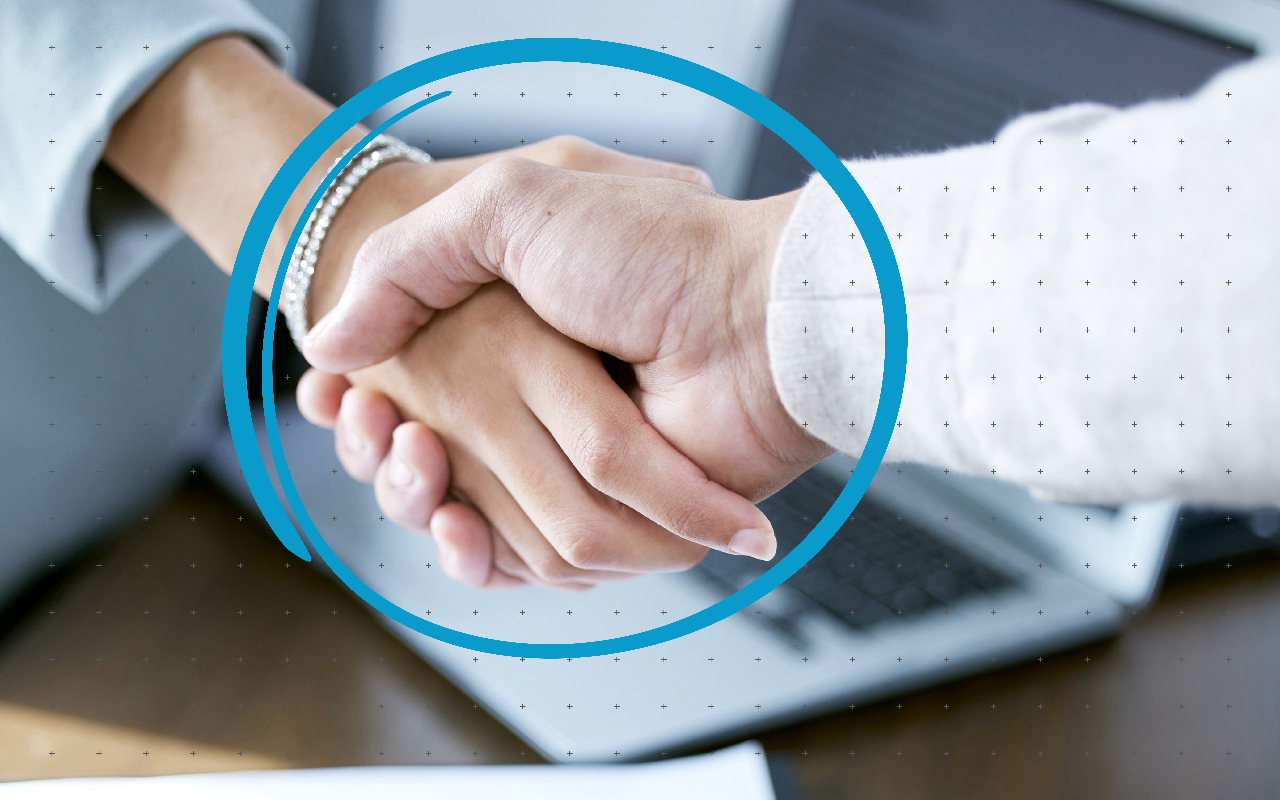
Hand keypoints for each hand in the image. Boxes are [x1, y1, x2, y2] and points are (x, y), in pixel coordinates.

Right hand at [304, 158, 834, 552]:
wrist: (756, 320)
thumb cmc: (651, 253)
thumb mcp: (512, 205)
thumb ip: (412, 258)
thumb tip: (326, 343)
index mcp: (510, 335)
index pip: (407, 387)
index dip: (358, 403)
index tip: (333, 400)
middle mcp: (538, 402)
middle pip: (424, 458)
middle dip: (380, 450)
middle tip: (368, 426)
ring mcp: (573, 465)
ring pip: (463, 513)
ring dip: (419, 499)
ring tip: (411, 461)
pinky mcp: (613, 522)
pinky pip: (527, 561)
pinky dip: (483, 554)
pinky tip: (452, 525)